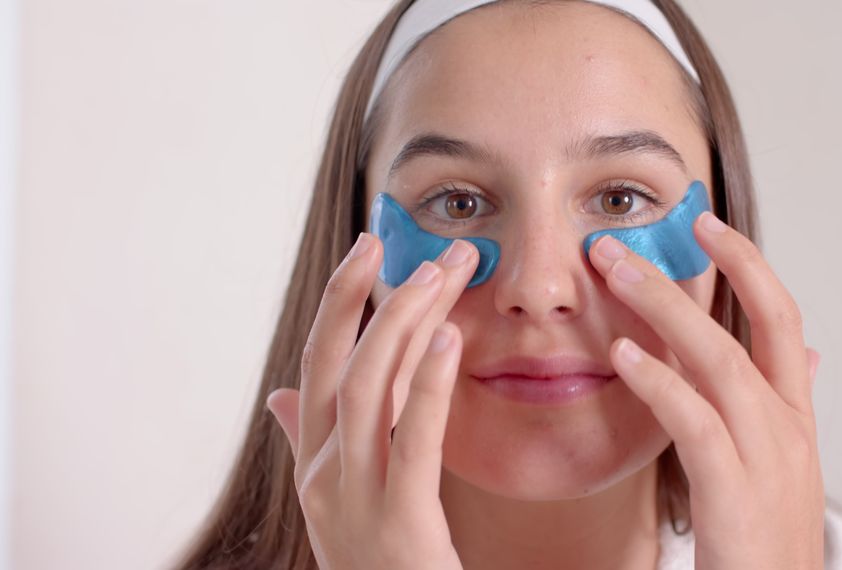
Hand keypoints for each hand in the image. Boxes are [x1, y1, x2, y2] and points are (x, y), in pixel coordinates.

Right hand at [266, 235, 478, 569]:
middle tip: (434, 250)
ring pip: (368, 389)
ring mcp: (353, 497)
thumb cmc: (378, 562)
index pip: (319, 362)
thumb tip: (281, 396)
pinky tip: (450, 338)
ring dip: (405, 323)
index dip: (341, 301)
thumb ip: (311, 444)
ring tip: (444, 275)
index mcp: (314, 460)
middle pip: (342, 363)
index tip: (370, 248)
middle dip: (382, 297)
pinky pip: (410, 441)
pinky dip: (427, 385)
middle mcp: (323, 472)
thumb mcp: (338, 500)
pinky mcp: (399, 522)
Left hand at [587, 211, 826, 569]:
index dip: (747, 266)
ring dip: (665, 310)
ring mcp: (768, 462)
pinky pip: (697, 425)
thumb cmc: (763, 543)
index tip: (704, 224)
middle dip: (692, 275)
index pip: (780, 320)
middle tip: (624, 244)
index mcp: (794, 418)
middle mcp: (788, 430)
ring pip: (722, 363)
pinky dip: (661, 383)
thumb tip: (803, 356)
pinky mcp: (737, 497)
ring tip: (615, 275)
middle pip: (750, 327)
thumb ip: (775, 409)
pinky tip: (624, 358)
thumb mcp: (777, 468)